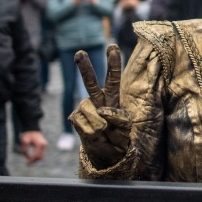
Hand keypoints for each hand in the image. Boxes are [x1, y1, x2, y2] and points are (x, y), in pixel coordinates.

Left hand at [19, 130, 46, 164]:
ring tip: (29, 161)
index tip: (27, 163)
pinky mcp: (43, 146)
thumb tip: (27, 158)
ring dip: (35, 159)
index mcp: (40, 144)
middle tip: (28, 164)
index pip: (36, 155)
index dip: (32, 160)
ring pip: (41, 156)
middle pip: (40, 157)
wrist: (32, 129)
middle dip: (34, 161)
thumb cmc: (28, 135)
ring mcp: (44, 146)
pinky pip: (41, 154)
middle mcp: (44, 145)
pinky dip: (36, 156)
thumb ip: (25, 149)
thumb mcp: (24, 141)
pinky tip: (31, 157)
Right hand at [68, 44, 131, 168]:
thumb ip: (120, 117)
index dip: (113, 62)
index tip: (112, 46)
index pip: (113, 78)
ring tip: (104, 132)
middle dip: (84, 67)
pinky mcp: (75, 118)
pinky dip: (91, 131)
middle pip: (90, 82)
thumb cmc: (119, 137)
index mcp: (112, 98)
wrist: (106, 154)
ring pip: (88, 108)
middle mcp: (97, 100)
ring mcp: (85, 108)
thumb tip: (102, 110)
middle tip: (79, 53)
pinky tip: (94, 135)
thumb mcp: (126, 127)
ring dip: (99, 124)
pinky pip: (82, 122)